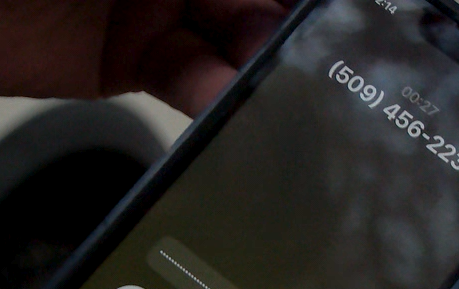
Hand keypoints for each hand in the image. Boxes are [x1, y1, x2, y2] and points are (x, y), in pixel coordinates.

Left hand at [0, 0, 292, 116]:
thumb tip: (261, 4)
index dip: (290, 0)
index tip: (329, 20)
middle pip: (253, 0)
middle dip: (284, 28)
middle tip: (315, 55)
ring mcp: (153, 12)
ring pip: (233, 43)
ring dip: (261, 66)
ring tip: (282, 86)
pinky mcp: (128, 64)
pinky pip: (191, 84)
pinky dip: (218, 100)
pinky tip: (236, 107)